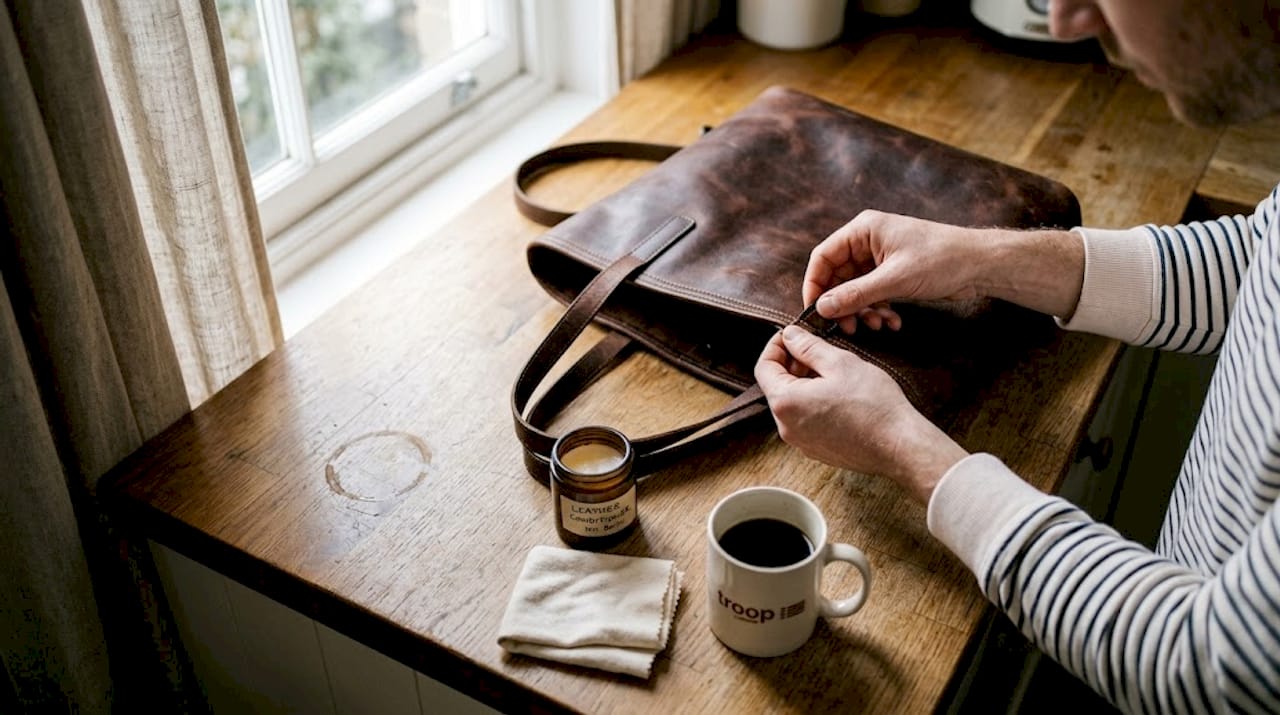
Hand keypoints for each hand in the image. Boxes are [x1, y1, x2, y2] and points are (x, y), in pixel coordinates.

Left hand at [754, 325, 968, 504]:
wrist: (899, 445)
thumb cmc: (873, 404)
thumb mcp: (839, 363)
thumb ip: (808, 346)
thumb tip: (789, 336)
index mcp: (785, 402)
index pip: (763, 367)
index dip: (775, 346)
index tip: (792, 336)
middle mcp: (786, 427)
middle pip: (776, 386)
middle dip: (792, 364)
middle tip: (816, 350)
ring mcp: (800, 442)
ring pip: (792, 403)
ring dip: (804, 383)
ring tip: (831, 371)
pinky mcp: (816, 450)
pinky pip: (805, 420)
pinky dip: (813, 402)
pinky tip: (837, 394)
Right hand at [804, 210, 989, 333]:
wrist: (980, 264)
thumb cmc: (941, 259)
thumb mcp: (895, 279)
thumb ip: (856, 294)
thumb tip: (822, 307)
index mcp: (863, 230)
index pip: (823, 257)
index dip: (815, 285)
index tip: (815, 312)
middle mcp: (867, 242)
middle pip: (837, 277)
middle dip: (842, 304)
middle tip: (848, 327)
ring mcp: (880, 259)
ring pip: (855, 289)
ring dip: (863, 311)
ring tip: (877, 325)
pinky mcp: (892, 274)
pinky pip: (873, 295)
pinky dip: (878, 310)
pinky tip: (892, 322)